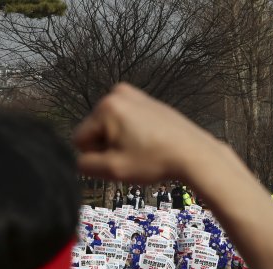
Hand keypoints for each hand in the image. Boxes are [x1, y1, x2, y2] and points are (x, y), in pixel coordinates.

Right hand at [74, 83, 213, 183]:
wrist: (193, 154)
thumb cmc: (155, 160)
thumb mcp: (113, 170)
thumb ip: (85, 166)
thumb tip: (78, 160)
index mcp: (106, 107)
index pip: (79, 139)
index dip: (94, 156)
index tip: (118, 160)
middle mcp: (117, 93)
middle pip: (95, 130)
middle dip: (108, 146)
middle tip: (131, 156)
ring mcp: (134, 94)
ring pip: (110, 127)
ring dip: (119, 142)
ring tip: (142, 150)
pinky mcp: (146, 100)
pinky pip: (125, 121)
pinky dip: (131, 134)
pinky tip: (148, 143)